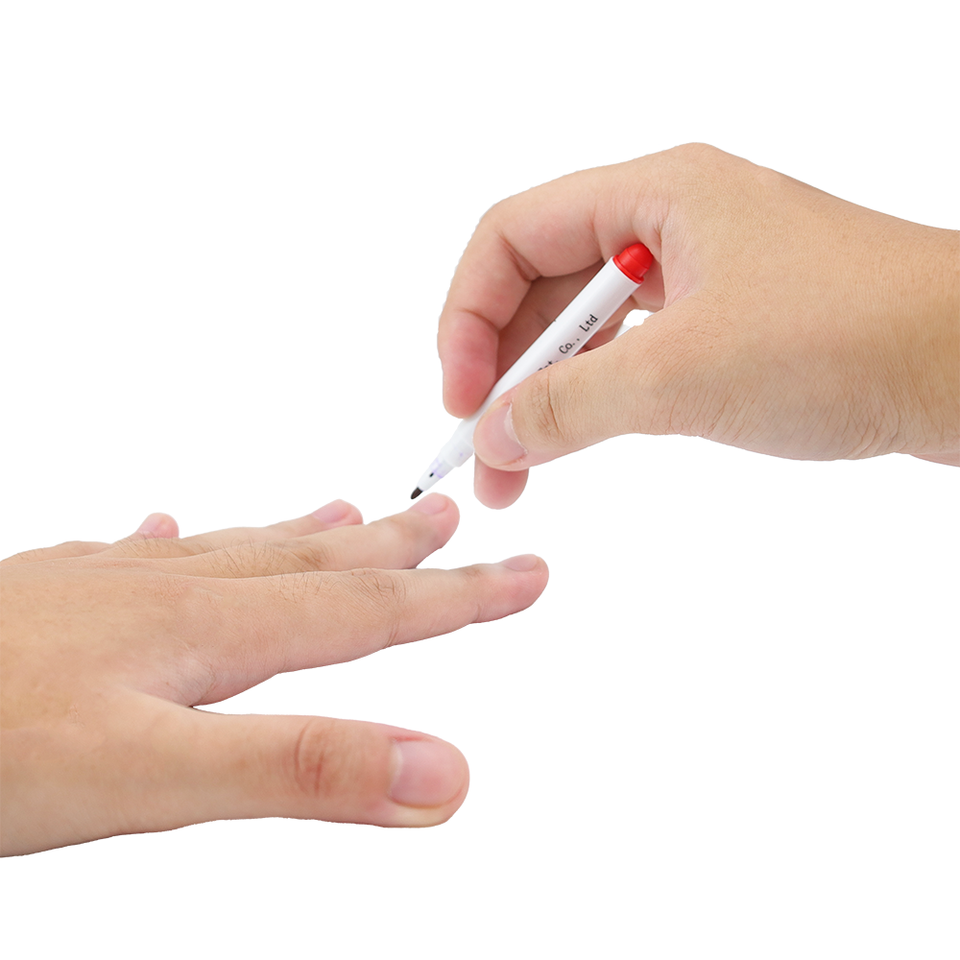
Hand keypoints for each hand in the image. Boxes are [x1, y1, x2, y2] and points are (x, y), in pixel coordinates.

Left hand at [0, 495, 546, 855]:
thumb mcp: (151, 781)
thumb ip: (300, 770)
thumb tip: (443, 774)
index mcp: (212, 632)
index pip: (371, 613)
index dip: (461, 599)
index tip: (530, 574)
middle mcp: (170, 594)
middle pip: (314, 566)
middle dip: (399, 554)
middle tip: (455, 523)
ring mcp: (107, 589)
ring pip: (235, 551)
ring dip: (305, 536)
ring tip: (353, 513)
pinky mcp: (51, 599)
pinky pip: (135, 556)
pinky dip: (175, 541)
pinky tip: (171, 528)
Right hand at [438, 143, 958, 506]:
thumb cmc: (850, 339)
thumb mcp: (682, 375)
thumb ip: (568, 405)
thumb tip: (493, 439)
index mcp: (655, 194)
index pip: (512, 235)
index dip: (470, 315)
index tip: (462, 397)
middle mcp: (670, 222)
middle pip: (542, 284)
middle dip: (502, 369)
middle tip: (485, 452)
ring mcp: (700, 273)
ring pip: (585, 327)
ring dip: (544, 394)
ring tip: (520, 470)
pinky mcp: (726, 322)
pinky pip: (631, 353)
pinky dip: (596, 396)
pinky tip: (580, 439)